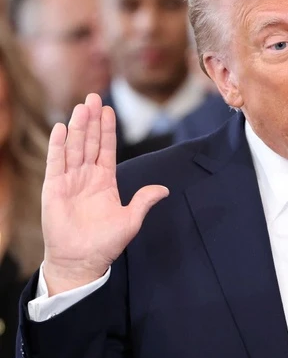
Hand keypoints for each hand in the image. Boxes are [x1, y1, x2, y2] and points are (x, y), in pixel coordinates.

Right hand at [41, 94, 167, 295]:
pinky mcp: (53, 189)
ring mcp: (69, 181)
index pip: (106, 148)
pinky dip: (58, 146)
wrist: (82, 261)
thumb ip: (144, 200)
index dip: (107, 129)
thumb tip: (164, 189)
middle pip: (89, 142)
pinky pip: (56, 163)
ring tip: (81, 106)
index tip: (108, 109)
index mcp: (105, 181)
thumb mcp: (131, 219)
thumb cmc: (105, 243)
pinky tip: (61, 129)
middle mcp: (86, 177)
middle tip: (93, 97)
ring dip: (78, 127)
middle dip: (92, 120)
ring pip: (74, 148)